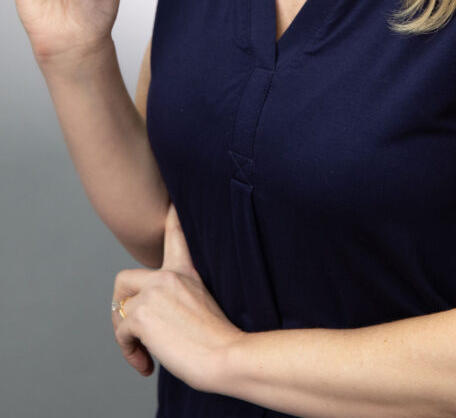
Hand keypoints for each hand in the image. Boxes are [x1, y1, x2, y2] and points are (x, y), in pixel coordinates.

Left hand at [112, 205, 244, 393]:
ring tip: (145, 355)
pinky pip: (121, 333)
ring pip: (118, 310)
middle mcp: (168, 275)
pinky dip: (129, 352)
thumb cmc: (219, 340)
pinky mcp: (141, 314)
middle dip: (120, 306)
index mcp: (186, 271)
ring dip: (125, 337)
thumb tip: (154, 314)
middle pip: (123, 279)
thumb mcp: (201, 306)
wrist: (226, 355)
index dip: (169, 215)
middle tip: (134, 332)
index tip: (169, 201)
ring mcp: (154, 291)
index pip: (174, 232)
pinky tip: (146, 365)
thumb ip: (179, 298)